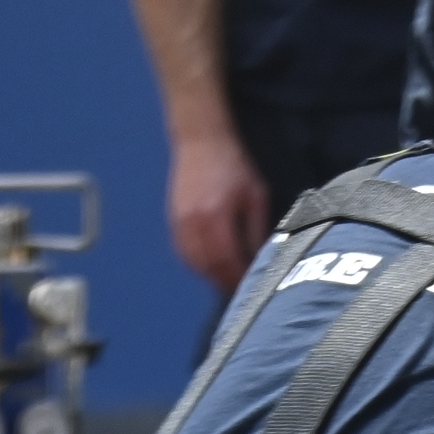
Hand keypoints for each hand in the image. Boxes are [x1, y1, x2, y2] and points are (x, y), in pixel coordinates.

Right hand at [168, 130, 271, 290]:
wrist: (201, 141)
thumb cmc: (235, 166)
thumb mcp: (256, 196)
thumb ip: (257, 230)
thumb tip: (262, 259)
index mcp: (215, 217)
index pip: (227, 261)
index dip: (241, 279)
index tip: (256, 289)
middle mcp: (192, 223)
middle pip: (208, 268)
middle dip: (227, 282)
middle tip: (246, 292)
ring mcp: (178, 222)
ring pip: (193, 263)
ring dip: (212, 276)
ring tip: (232, 281)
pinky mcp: (172, 219)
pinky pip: (183, 252)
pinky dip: (198, 264)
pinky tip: (214, 266)